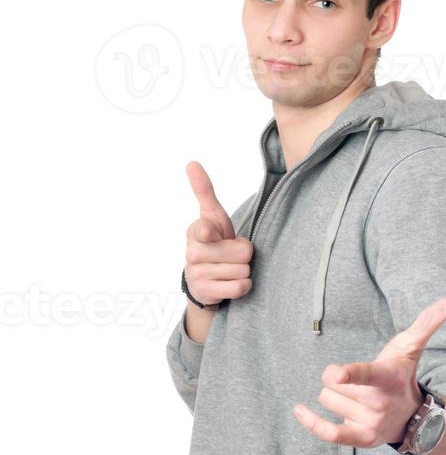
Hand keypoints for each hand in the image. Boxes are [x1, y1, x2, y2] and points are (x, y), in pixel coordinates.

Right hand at [184, 160, 253, 305]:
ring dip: (243, 270)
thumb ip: (204, 191)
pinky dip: (243, 286)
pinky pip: (238, 287)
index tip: (210, 233)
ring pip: (242, 270)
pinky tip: (233, 282)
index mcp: (196, 231)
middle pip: (242, 252)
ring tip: (231, 268)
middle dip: (244, 254)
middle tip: (232, 255)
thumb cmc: (215, 243)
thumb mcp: (212, 216)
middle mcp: (192, 253)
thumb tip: (191, 162)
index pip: (204, 230)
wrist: (206, 280)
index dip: (210, 232)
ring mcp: (197, 274)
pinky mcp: (205, 292)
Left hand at [292, 298, 445, 446]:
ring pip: (327, 400)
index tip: (335, 374)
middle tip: (362, 384)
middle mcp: (380, 403)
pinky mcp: (361, 439)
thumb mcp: (412, 347)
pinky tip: (299, 410)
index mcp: (388, 377)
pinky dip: (312, 422)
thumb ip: (428, 323)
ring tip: (358, 400)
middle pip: (333, 385)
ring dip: (336, 397)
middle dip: (339, 380)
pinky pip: (329, 433)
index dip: (349, 373)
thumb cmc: (402, 374)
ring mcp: (371, 423)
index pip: (366, 374)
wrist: (411, 417)